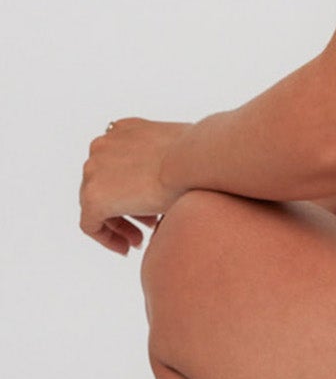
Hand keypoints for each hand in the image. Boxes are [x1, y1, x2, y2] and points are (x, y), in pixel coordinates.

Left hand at [80, 117, 189, 255]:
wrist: (197, 159)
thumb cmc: (202, 155)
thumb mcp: (183, 150)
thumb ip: (171, 160)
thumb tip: (182, 176)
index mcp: (124, 130)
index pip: (117, 164)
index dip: (132, 189)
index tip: (148, 208)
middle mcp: (104, 145)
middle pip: (105, 184)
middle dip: (125, 208)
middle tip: (145, 229)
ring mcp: (94, 169)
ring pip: (96, 204)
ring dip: (118, 223)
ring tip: (138, 242)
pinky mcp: (94, 197)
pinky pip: (90, 223)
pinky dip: (106, 237)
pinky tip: (126, 249)